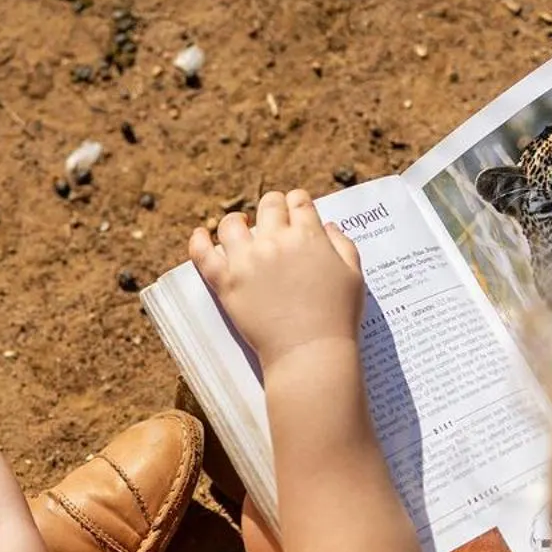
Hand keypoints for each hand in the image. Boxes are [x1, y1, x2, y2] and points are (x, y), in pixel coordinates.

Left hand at [189, 189, 366, 368]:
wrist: (309, 351)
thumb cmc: (337, 317)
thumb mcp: (354, 275)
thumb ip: (343, 244)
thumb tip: (327, 226)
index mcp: (308, 235)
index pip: (299, 201)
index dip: (298, 202)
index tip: (296, 210)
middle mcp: (275, 240)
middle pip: (269, 205)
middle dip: (273, 207)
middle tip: (272, 219)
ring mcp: (247, 260)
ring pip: (231, 223)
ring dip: (237, 221)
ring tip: (239, 228)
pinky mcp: (226, 282)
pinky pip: (203, 254)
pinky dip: (198, 241)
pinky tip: (200, 235)